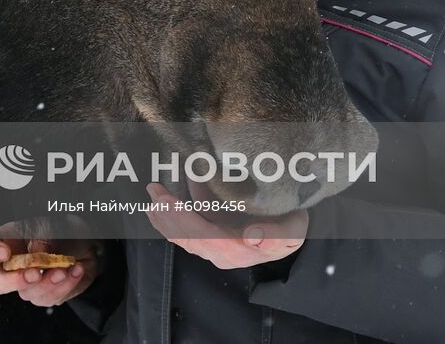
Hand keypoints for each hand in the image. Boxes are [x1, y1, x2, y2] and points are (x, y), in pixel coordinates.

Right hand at [0, 233, 99, 306]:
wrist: (88, 247)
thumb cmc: (64, 230)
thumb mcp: (55, 225)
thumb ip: (43, 237)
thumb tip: (36, 254)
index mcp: (6, 241)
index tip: (4, 252)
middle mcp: (11, 265)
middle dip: (12, 282)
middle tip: (34, 273)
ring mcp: (26, 283)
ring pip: (27, 293)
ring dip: (50, 281)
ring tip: (67, 266)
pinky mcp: (44, 295)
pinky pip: (49, 298)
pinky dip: (65, 284)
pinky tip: (76, 270)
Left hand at [144, 183, 307, 269]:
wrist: (289, 232)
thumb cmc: (289, 229)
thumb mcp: (291, 231)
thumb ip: (276, 236)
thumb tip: (253, 238)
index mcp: (236, 252)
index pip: (202, 236)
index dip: (182, 219)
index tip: (167, 201)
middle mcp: (220, 254)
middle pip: (187, 237)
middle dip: (167, 214)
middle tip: (154, 191)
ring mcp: (212, 248)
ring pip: (182, 236)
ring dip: (163, 217)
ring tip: (153, 194)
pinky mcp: (209, 239)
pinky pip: (184, 233)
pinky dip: (169, 219)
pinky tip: (157, 207)